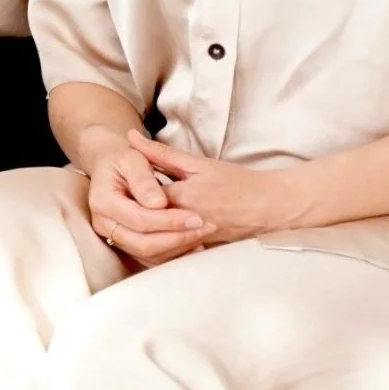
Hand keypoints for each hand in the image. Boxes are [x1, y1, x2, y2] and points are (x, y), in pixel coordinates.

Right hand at [85, 132, 215, 266]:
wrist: (111, 167)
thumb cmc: (124, 160)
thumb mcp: (133, 159)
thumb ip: (144, 180)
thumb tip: (159, 204)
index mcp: (102, 201)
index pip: (139, 219)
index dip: (168, 221)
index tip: (195, 216)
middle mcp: (103, 224)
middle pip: (143, 243)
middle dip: (177, 238)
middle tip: (204, 228)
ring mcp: (112, 237)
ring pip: (147, 255)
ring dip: (178, 248)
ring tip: (202, 235)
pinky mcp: (125, 244)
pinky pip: (150, 258)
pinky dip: (173, 254)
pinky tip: (193, 244)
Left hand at [128, 132, 294, 242]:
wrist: (271, 207)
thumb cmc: (237, 182)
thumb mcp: (198, 163)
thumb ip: (161, 154)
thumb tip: (132, 138)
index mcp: (182, 196)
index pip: (143, 197)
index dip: (128, 190)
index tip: (117, 183)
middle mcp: (185, 221)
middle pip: (146, 221)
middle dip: (131, 213)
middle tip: (118, 204)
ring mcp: (193, 240)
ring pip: (157, 239)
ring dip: (143, 230)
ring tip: (132, 219)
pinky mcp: (201, 251)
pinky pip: (173, 250)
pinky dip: (162, 243)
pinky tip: (154, 236)